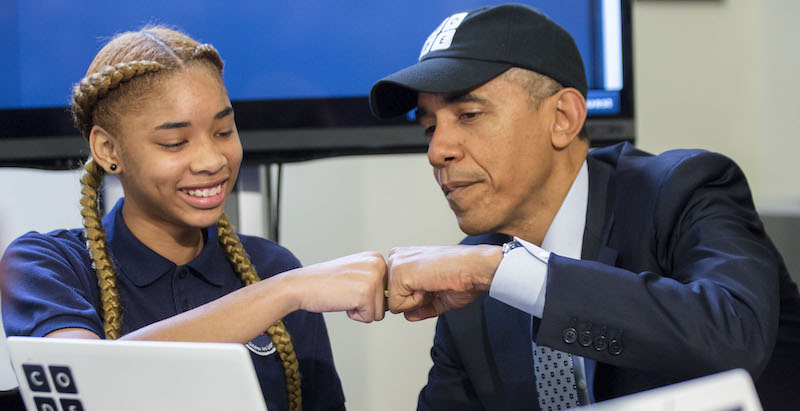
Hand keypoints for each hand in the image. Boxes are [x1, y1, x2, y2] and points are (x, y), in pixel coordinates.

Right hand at [286, 252, 387, 322]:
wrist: (302, 285)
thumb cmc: (326, 282)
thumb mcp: (356, 271)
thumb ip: (375, 278)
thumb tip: (392, 298)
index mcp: (377, 258)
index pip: (387, 290)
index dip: (368, 295)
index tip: (350, 285)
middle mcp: (379, 265)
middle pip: (386, 301)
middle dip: (366, 304)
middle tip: (346, 291)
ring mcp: (374, 279)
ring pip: (380, 312)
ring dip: (361, 310)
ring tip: (344, 295)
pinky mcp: (367, 295)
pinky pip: (370, 318)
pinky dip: (355, 316)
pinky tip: (343, 301)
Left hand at [386, 245, 501, 320]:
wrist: (473, 268)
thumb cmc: (462, 276)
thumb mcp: (438, 296)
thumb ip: (420, 306)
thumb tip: (407, 316)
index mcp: (405, 259)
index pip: (395, 292)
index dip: (415, 298)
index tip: (432, 285)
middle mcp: (398, 257)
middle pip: (392, 298)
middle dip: (413, 301)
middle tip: (432, 285)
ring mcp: (396, 264)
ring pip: (393, 302)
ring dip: (415, 302)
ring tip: (431, 284)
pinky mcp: (398, 273)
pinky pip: (397, 305)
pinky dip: (415, 303)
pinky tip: (429, 286)